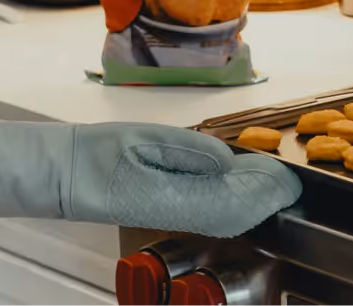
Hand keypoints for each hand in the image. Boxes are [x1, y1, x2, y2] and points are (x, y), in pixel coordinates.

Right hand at [0, 120, 300, 238]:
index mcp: (178, 200)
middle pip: (238, 212)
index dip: (268, 191)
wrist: (63, 173)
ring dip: (250, 196)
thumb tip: (228, 160)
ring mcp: (174, 213)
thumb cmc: (97, 154)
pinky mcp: (167, 208)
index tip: (290, 178)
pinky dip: (230, 196)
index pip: (238, 203)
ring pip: (226, 212)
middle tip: (287, 176)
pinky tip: (235, 179)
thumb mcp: (145, 140)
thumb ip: (190, 151)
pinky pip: (209, 207)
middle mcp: (181, 213)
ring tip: (269, 175)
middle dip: (265, 195)